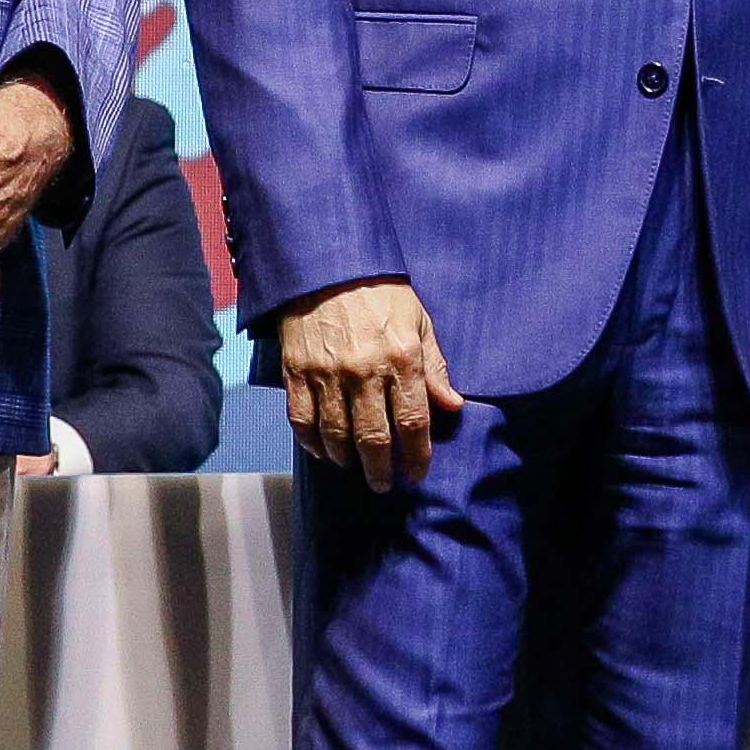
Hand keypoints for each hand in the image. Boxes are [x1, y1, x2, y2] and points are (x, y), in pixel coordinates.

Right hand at [273, 276, 468, 494]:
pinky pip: (301, 420)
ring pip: (336, 436)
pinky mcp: (296, 372)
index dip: (417, 456)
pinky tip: (324, 452)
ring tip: (355, 468)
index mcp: (401, 359)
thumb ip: (435, 368)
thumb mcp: (419, 322)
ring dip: (347, 460)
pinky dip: (312, 443)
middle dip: (381, 470)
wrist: (327, 264)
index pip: (413, 423)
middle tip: (384, 484)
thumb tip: (453, 405)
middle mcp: (365, 372)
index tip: (417, 473)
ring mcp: (327, 374)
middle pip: (374, 439)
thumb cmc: (380, 292)